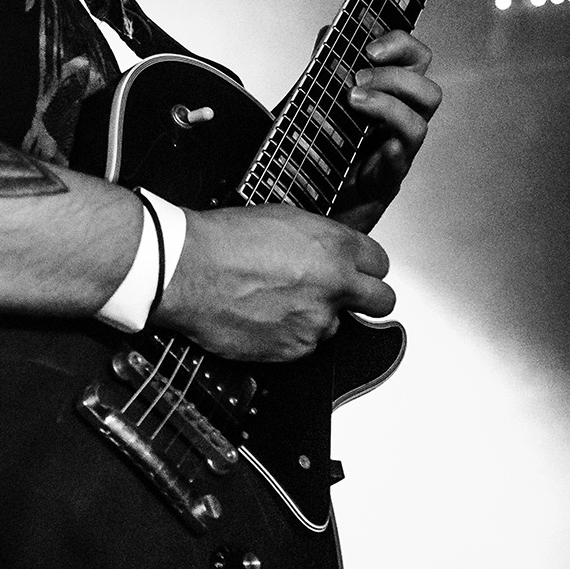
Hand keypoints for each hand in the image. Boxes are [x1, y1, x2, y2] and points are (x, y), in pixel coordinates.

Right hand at [156, 204, 394, 362]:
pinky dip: (290, 335)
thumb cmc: (223, 240)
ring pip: (336, 326)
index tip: (358, 271)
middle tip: (345, 295)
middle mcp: (335, 286)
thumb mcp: (283, 219)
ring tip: (279, 302)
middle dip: (368, 299)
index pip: (380, 263)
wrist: (187, 270)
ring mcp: (316, 322)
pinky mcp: (294, 349)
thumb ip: (319, 241)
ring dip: (317, 317)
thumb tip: (330, 253)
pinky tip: (264, 318)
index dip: (367, 267)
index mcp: (335, 247)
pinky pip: (305, 345)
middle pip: (382, 301)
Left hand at [332, 30, 440, 233]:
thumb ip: (326, 67)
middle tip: (357, 78)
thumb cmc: (322, 152)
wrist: (311, 202)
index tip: (369, 46)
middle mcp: (400, 121)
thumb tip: (329, 33)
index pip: (415, 60)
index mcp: (389, 96)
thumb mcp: (319, 101)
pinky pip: (401, 157)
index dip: (401, 44)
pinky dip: (391, 144)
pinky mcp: (386, 178)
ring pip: (420, 120)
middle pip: (428, 89)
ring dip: (388, 103)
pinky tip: (375, 139)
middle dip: (394, 76)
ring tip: (353, 100)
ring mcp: (397, 150)